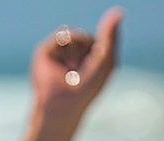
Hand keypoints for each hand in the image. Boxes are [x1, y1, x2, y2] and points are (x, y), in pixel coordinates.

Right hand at [31, 8, 122, 122]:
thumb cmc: (86, 90)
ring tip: (72, 70)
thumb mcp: (106, 62)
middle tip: (83, 71)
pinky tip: (64, 65)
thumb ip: (110, 37)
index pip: (98, 40)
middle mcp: (71, 56)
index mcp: (88, 59)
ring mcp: (57, 54)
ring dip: (77, 52)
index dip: (100, 49)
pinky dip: (65, 48)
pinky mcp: (44, 52)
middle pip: (85, 37)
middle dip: (88, 51)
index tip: (96, 62)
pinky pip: (61, 35)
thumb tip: (118, 11)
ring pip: (73, 35)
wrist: (62, 105)